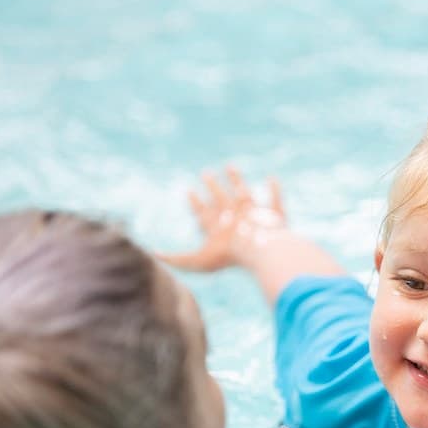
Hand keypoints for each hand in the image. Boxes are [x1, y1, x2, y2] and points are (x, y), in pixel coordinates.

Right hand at [159, 167, 287, 272]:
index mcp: (216, 223)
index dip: (196, 202)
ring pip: (243, 190)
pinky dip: (273, 188)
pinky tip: (272, 178)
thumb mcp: (197, 261)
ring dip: (236, 179)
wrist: (257, 246)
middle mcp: (233, 212)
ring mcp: (253, 210)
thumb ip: (176, 259)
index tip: (190, 191)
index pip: (202, 210)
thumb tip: (154, 253)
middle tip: (206, 173)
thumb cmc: (228, 255)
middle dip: (212, 185)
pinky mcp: (272, 213)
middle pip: (220, 196)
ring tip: (230, 167)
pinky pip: (273, 198)